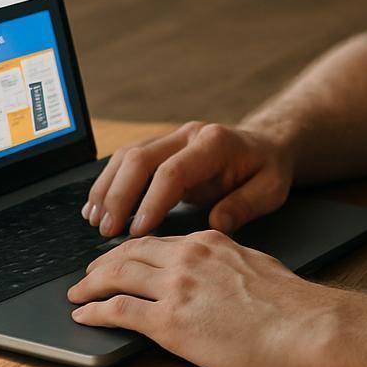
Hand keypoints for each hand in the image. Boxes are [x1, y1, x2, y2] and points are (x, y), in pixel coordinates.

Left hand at [67, 230, 336, 366]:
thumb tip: (220, 265)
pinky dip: (95, 311)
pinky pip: (119, 311)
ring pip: (117, 276)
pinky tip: (84, 315)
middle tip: (88, 274)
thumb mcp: (254, 261)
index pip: (157, 241)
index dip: (131, 249)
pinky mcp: (170, 322)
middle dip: (103, 263)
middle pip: (130, 253)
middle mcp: (186, 257)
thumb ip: (227, 258)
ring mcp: (175, 288)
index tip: (119, 257)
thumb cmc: (289, 301)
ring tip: (77, 294)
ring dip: (90, 285)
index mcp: (207, 240)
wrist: (301, 324)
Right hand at [83, 120, 292, 237]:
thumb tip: (216, 224)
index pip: (172, 171)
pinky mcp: (161, 147)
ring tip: (96, 220)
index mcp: (214, 143)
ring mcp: (172, 138)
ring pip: (126, 156)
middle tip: (107, 231)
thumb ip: (245, 205)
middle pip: (139, 159)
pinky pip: (127, 160)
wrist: (265, 145)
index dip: (151, 201)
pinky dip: (109, 183)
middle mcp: (188, 135)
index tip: (137, 231)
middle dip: (119, 196)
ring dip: (107, 189)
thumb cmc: (267, 169)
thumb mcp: (271, 189)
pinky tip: (97, 206)